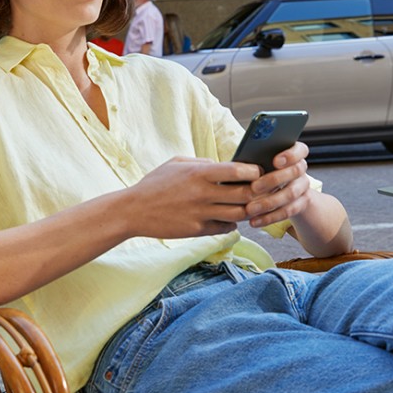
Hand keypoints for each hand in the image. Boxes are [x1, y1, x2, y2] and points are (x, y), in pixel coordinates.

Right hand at [125, 157, 261, 238]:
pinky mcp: (197, 230)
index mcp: (198, 173)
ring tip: (245, 205)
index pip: (237, 171)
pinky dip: (232, 223)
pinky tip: (228, 217)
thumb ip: (202, 162)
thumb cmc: (155, 184)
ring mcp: (201, 214)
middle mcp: (203, 193)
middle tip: (259, 191)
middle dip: (257, 192)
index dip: (253, 171)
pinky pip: (225, 228)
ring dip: (247, 210)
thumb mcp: (176, 163)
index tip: (256, 172)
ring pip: (239, 214)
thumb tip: (224, 165)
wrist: (133, 211)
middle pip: (245, 195)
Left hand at [243, 142, 312, 227]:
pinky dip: (269, 217)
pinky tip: (254, 221)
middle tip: (254, 187)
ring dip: (268, 202)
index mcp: (293, 154)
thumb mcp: (261, 163)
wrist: (283, 191)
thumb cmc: (264, 172)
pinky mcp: (301, 204)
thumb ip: (256, 160)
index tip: (275, 161)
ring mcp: (303, 187)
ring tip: (250, 209)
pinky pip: (288, 211)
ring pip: (290, 193)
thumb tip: (239, 163)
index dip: (290, 155)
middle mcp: (301, 169)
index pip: (300, 149)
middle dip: (273, 179)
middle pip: (295, 171)